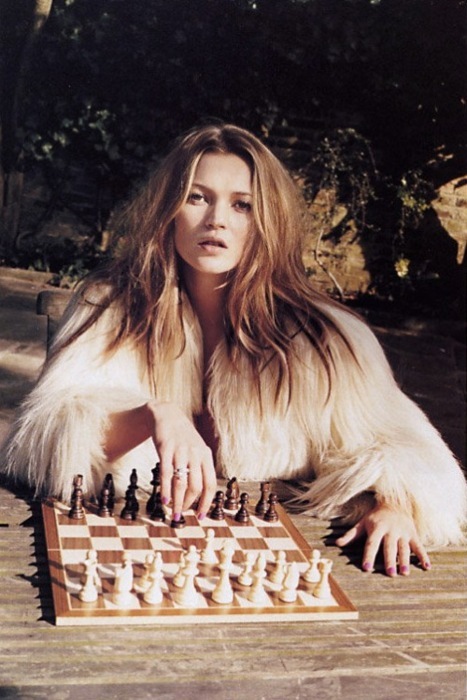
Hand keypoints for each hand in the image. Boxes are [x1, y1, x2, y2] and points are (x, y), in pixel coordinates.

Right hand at [146, 400, 216, 519]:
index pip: (210, 484)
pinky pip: (166, 473)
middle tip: (182, 514)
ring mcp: (181, 451)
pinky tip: (164, 500)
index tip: (200, 516)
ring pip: (181, 482)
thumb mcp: (196, 451)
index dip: (206, 502)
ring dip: (178, 501)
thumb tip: (198, 496)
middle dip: (189, 504)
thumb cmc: (182, 438)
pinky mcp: (165, 449)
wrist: (167, 415)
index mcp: (206, 456)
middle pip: (196, 486)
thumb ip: (198, 469)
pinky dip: (165, 489)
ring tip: (173, 512)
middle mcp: (195, 454)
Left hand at [335, 503, 430, 575]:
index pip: (371, 544)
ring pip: (404, 548)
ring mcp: (403, 532)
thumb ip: (351, 534)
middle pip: (389, 547)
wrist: (395, 502)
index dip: (368, 556)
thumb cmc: (375, 516)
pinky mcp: (413, 534)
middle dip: (389, 560)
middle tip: (390, 574)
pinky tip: (427, 567)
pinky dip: (424, 556)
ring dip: (405, 561)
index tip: (366, 569)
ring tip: (404, 573)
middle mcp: (390, 530)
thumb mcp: (363, 523)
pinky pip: (419, 546)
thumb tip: (337, 543)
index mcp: (377, 528)